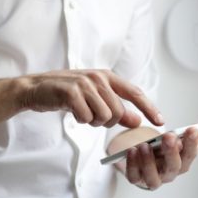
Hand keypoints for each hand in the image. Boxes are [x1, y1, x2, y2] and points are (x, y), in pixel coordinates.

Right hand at [20, 70, 163, 127]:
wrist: (37, 88)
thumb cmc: (67, 93)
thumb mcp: (94, 98)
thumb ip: (116, 109)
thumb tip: (137, 121)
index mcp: (106, 76)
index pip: (134, 93)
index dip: (149, 108)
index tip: (160, 121)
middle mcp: (98, 77)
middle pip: (118, 112)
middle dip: (106, 121)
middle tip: (92, 116)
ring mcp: (85, 84)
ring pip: (104, 116)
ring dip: (92, 121)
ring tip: (81, 112)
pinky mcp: (71, 93)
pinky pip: (86, 118)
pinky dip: (80, 120)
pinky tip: (72, 111)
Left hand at [124, 127, 197, 189]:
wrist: (141, 161)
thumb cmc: (159, 151)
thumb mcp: (173, 141)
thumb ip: (187, 135)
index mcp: (180, 163)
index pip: (190, 155)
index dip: (192, 143)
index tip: (192, 129)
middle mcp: (168, 173)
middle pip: (173, 166)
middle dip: (172, 151)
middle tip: (169, 136)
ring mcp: (152, 178)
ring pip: (153, 177)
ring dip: (149, 161)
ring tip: (145, 145)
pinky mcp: (136, 179)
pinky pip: (133, 176)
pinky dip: (132, 164)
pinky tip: (132, 151)